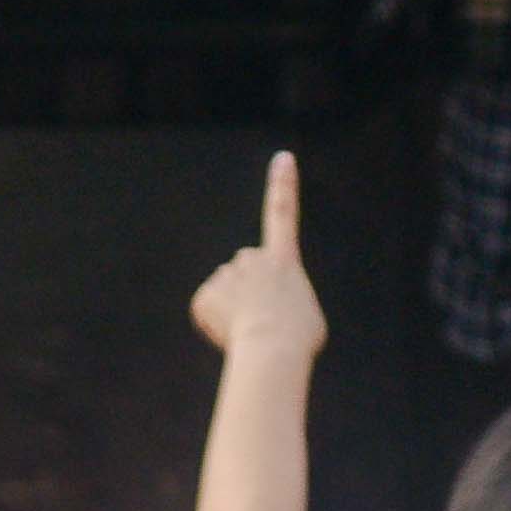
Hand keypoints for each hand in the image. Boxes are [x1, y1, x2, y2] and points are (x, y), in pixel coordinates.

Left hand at [190, 152, 327, 371]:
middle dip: (250, 288)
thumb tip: (269, 307)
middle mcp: (253, 258)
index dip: (282, 185)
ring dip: (235, 309)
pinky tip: (231, 334)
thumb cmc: (297, 341)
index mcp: (283, 259)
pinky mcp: (204, 297)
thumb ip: (286, 297)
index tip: (283, 158)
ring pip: (227, 290)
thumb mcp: (306, 315)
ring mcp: (226, 275)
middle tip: (263, 318)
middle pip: (246, 268)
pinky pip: (207, 310)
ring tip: (250, 330)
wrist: (272, 352)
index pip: (283, 214)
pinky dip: (216, 325)